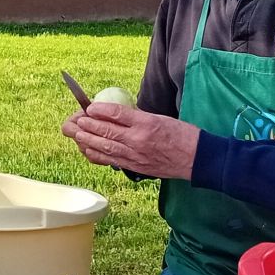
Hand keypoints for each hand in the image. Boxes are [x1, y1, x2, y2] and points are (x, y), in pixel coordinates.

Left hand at [61, 102, 200, 179]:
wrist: (198, 159)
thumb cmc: (183, 135)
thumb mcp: (161, 118)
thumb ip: (137, 117)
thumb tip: (115, 114)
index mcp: (147, 123)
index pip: (117, 113)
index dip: (100, 110)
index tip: (90, 107)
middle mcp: (139, 140)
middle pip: (106, 131)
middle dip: (87, 126)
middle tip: (76, 120)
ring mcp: (136, 156)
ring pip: (105, 147)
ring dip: (87, 140)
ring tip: (77, 134)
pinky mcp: (136, 167)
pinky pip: (111, 160)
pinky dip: (97, 155)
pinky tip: (88, 150)